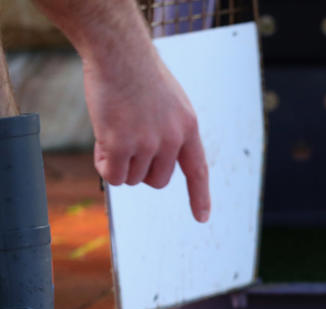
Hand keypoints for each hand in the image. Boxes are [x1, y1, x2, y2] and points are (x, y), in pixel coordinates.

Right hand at [33, 0, 210, 221]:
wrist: (120, 52)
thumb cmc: (139, 72)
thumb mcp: (169, 103)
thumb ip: (168, 133)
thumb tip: (152, 166)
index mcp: (188, 129)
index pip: (198, 171)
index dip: (200, 197)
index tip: (202, 218)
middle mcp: (172, 140)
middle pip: (157, 181)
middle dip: (140, 171)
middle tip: (125, 145)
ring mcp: (147, 143)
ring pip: (131, 178)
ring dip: (118, 164)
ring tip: (112, 132)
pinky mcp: (120, 143)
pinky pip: (112, 175)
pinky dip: (103, 165)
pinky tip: (100, 140)